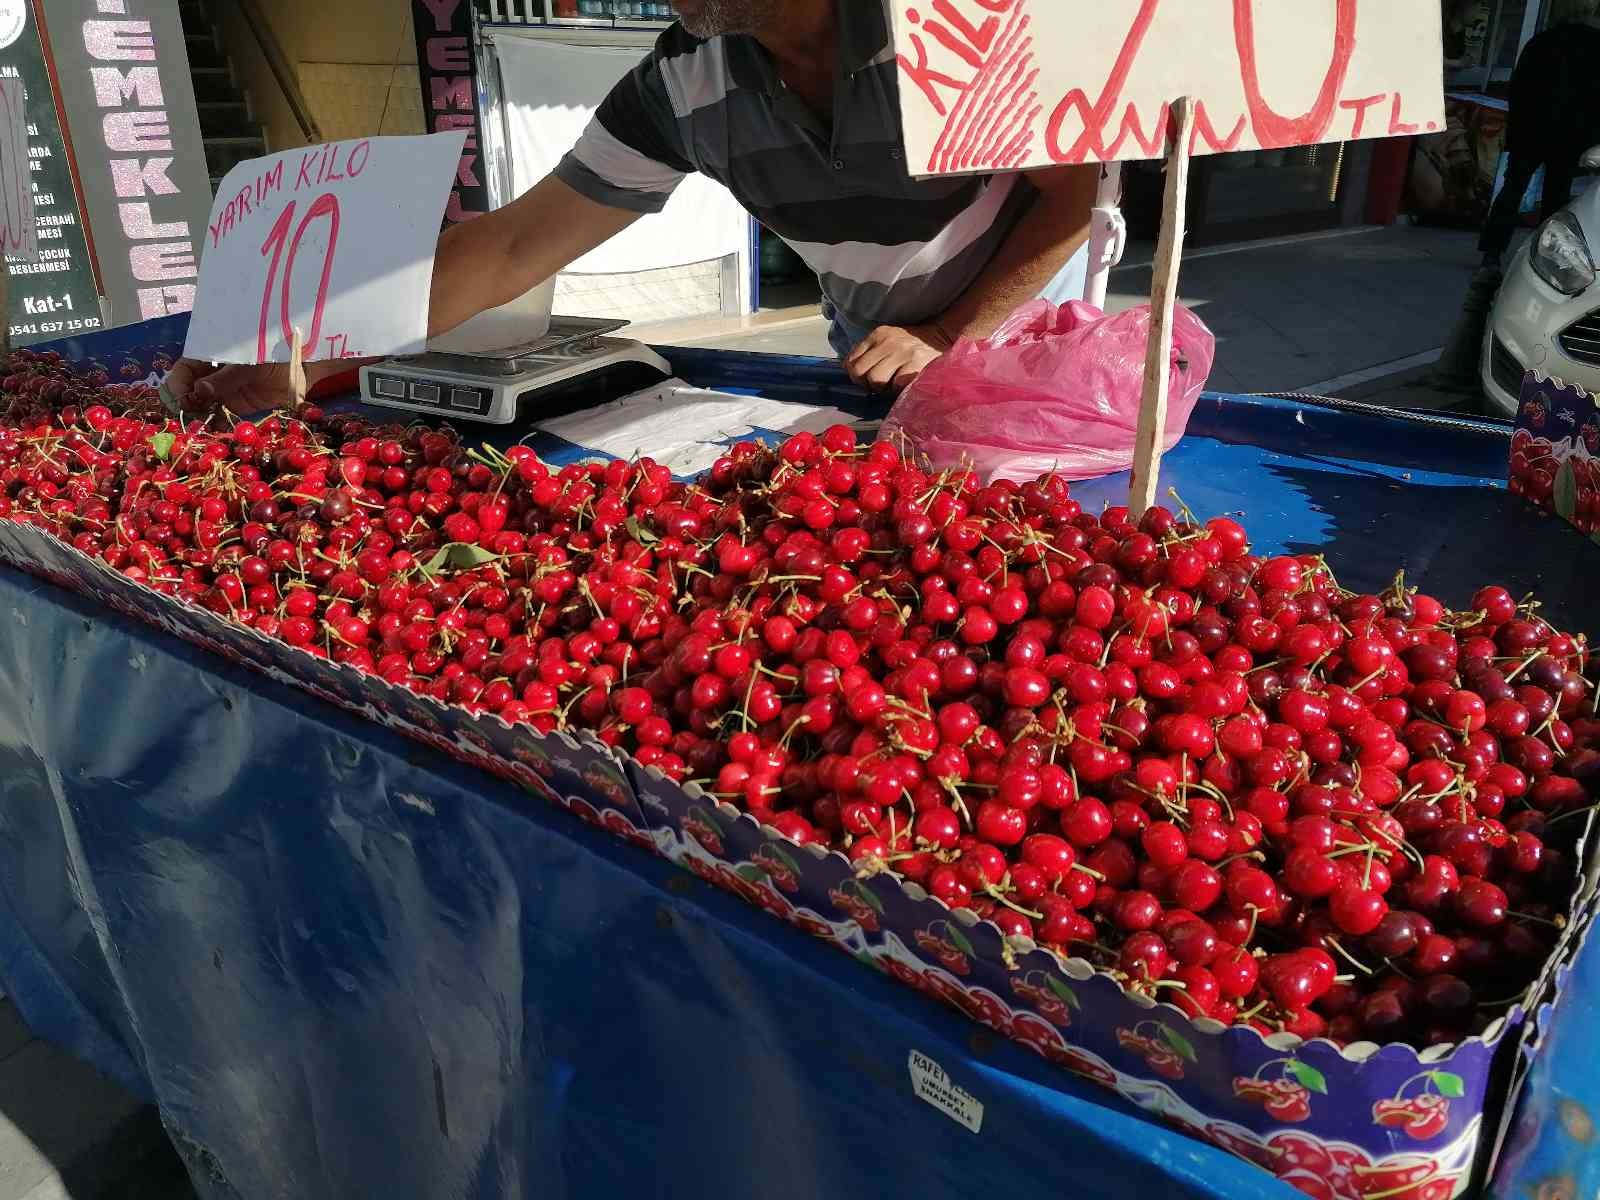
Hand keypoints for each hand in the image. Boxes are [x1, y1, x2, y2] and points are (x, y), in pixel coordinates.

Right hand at [163, 358, 339, 416]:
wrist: (303, 366)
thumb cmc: (275, 355)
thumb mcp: (249, 364)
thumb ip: (226, 377)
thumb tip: (199, 390)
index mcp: (211, 355)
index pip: (184, 368)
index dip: (178, 383)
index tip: (183, 398)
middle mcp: (213, 373)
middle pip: (189, 389)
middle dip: (187, 403)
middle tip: (192, 415)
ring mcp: (224, 390)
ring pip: (203, 404)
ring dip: (200, 415)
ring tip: (202, 426)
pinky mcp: (237, 405)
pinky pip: (220, 415)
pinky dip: (217, 423)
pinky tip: (217, 430)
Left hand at [844, 323, 951, 392]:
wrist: (943, 336)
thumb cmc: (913, 344)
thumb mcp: (888, 340)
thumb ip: (869, 352)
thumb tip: (850, 371)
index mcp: (878, 335)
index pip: (851, 361)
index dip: (856, 375)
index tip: (866, 378)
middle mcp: (887, 342)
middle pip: (860, 372)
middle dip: (866, 383)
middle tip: (879, 385)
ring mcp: (901, 354)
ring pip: (875, 380)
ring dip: (882, 388)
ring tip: (893, 384)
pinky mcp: (915, 365)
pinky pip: (895, 386)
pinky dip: (897, 389)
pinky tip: (905, 384)